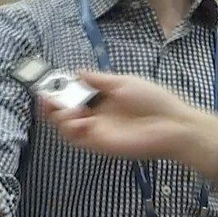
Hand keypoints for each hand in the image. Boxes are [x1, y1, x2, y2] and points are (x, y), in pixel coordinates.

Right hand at [41, 71, 211, 163]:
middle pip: (64, 112)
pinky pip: (76, 139)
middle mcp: (95, 115)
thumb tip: (77, 72)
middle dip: (51, 105)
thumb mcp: (124, 83)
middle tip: (46, 98)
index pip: (73, 96)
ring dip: (59, 117)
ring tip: (63, 110)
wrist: (172, 125)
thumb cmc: (152, 100)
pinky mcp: (98, 144)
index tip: (48, 84)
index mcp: (101, 99)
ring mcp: (95, 131)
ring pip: (65, 127)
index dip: (59, 91)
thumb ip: (99, 80)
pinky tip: (80, 121)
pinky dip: (71, 129)